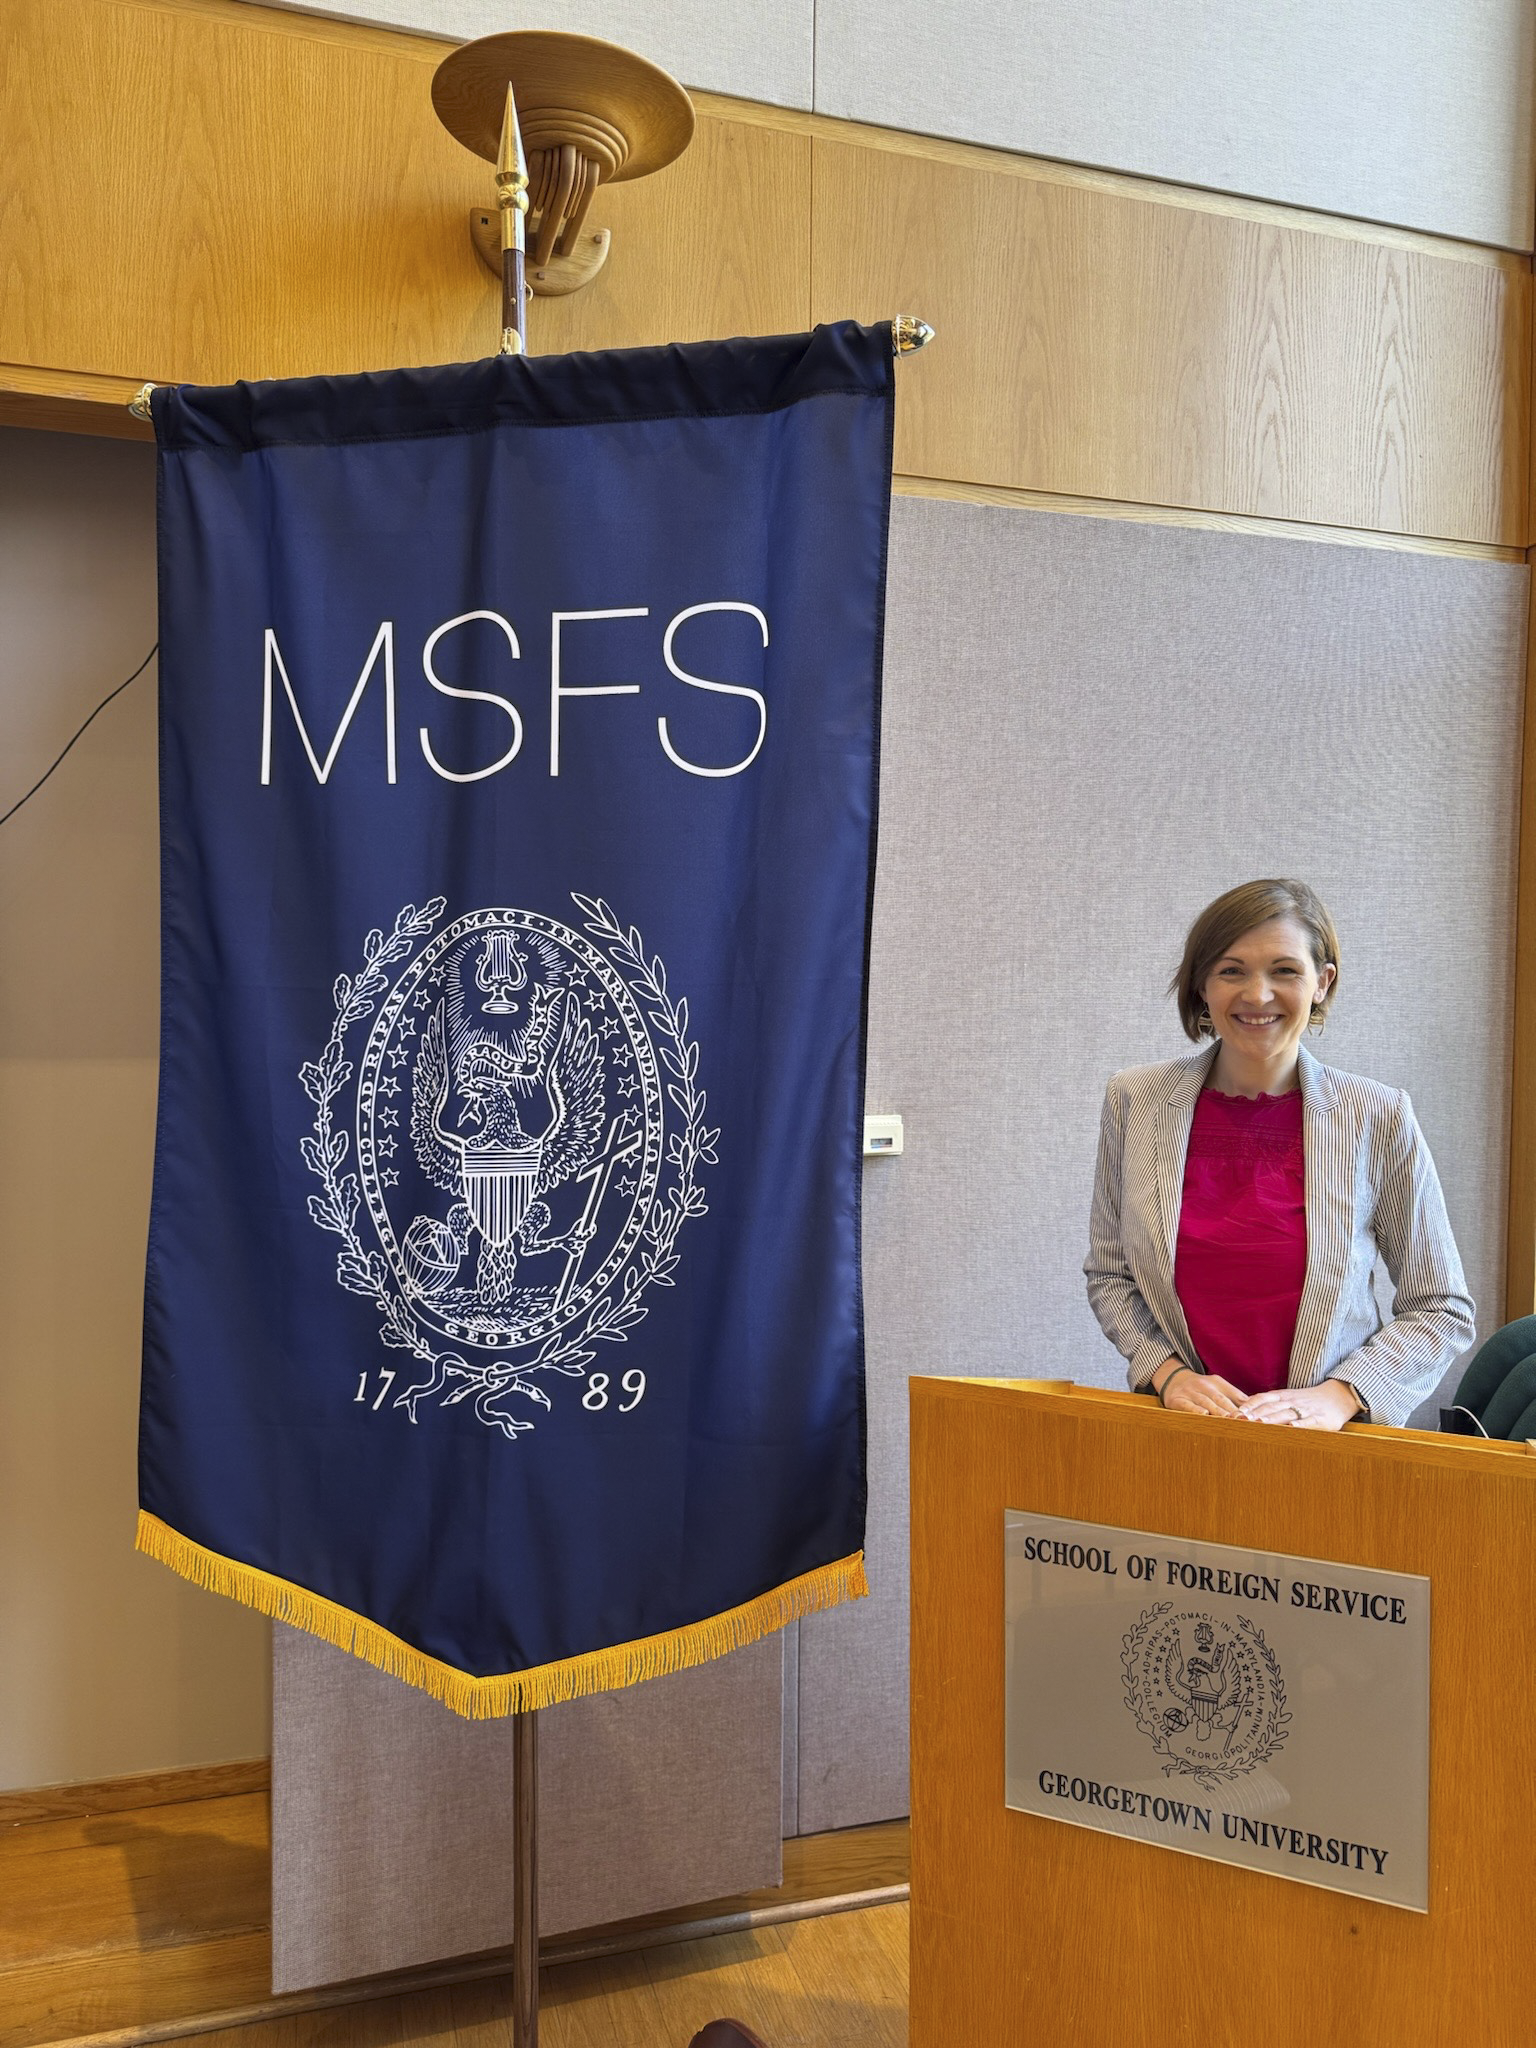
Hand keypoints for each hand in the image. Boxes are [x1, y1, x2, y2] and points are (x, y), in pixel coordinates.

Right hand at [1153, 1361, 1245, 1416]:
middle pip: (1220, 1398)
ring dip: (1217, 1412)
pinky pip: (1186, 1405)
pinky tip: (1203, 1414)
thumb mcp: (1218, 1388)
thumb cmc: (1202, 1389)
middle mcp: (1204, 1385)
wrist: (1173, 1379)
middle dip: (1232, 1410)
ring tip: (1227, 1420)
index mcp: (1217, 1382)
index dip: (1243, 1404)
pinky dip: (1195, 1410)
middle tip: (1243, 1420)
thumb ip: (1235, 1398)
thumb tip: (1256, 1409)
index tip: (1253, 1415)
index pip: (1233, 1393)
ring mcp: (1190, 1392)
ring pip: (1205, 1402)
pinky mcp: (1177, 1399)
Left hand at [1234, 1381, 1359, 1430]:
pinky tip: (1291, 1428)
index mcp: (1283, 1396)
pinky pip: (1309, 1421)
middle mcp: (1291, 1402)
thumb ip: (1270, 1402)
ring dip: (1272, 1419)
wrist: (1338, 1396)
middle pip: (1270, 1408)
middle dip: (1255, 1414)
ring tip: (1259, 1423)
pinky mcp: (1320, 1419)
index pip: (1262, 1399)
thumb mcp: (1288, 1397)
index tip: (1234, 1413)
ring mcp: (1305, 1410)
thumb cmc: (1308, 1400)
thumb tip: (1245, 1408)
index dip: (1248, 1406)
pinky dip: (1300, 1425)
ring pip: (1286, 1414)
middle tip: (1239, 1421)